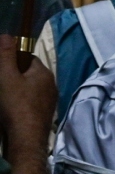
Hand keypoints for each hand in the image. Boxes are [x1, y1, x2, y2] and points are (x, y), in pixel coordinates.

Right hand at [0, 36, 55, 152]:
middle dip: (13, 75)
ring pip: (29, 89)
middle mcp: (51, 85)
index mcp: (44, 73)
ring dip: (15, 90)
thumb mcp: (6, 77)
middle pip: (28, 74)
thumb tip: (7, 35)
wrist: (26, 139)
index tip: (0, 65)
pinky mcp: (43, 115)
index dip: (13, 59)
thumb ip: (6, 55)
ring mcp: (49, 101)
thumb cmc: (16, 104)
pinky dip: (20, 102)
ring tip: (3, 96)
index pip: (28, 58)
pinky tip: (9, 109)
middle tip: (0, 81)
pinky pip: (30, 102)